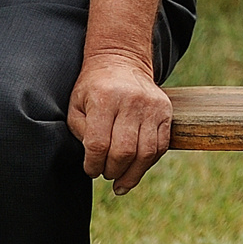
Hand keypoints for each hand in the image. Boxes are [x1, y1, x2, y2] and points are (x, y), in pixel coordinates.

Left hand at [69, 50, 172, 194]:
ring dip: (132, 174)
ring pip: (146, 153)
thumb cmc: (94, 88)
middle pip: (124, 151)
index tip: (90, 170)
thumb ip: (82, 134)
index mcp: (104, 99)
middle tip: (105, 173)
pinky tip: (136, 168)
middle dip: (112, 171)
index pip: (98, 145)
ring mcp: (152, 106)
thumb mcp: (76, 106)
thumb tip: (95, 160)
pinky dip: (148, 163)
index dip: (92, 165)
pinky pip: (161, 146)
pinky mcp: (165, 111)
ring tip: (121, 182)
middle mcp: (131, 101)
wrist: (121, 61)